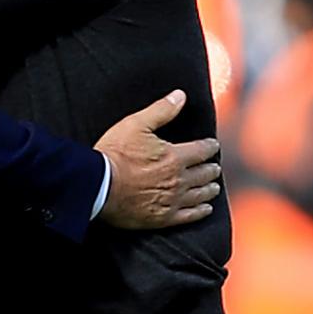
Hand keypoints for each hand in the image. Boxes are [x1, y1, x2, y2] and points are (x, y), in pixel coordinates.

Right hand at [96, 92, 221, 229]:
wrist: (98, 186)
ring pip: (200, 195)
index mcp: (175, 157)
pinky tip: (205, 208)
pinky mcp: (163, 217)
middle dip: (211, 169)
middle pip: (204, 174)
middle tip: (214, 167)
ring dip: (209, 189)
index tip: (213, 146)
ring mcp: (172, 200)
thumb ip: (161, 110)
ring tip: (213, 187)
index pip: (202, 150)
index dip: (210, 147)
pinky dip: (200, 211)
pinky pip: (189, 215)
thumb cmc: (115, 154)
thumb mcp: (136, 124)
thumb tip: (180, 96)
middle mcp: (178, 180)